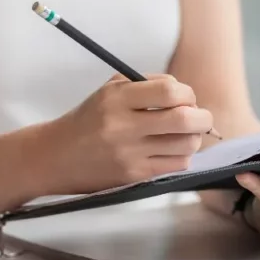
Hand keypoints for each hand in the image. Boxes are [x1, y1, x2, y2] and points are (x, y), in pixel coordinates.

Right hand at [47, 74, 212, 194]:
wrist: (57, 156)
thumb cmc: (90, 118)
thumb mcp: (111, 90)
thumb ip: (148, 84)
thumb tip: (187, 94)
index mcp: (117, 98)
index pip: (170, 91)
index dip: (188, 93)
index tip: (187, 98)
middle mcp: (123, 126)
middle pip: (184, 120)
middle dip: (202, 117)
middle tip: (200, 117)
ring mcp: (129, 154)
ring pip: (185, 145)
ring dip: (194, 138)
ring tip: (184, 134)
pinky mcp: (134, 176)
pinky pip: (176, 165)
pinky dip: (181, 155)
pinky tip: (170, 150)